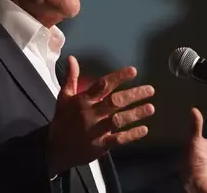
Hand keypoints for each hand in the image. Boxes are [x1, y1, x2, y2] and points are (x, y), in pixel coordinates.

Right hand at [47, 56, 154, 174]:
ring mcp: (96, 130)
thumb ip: (71, 77)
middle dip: (133, 95)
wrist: (55, 148)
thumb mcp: (63, 97)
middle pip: (114, 102)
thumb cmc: (62, 120)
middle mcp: (90, 114)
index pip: (102, 85)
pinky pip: (118, 139)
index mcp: (82, 100)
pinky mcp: (100, 145)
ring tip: (151, 108)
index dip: (118, 77)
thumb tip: (72, 58)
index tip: (133, 71)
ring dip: (136, 114)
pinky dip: (131, 135)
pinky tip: (144, 129)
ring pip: (118, 120)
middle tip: (150, 90)